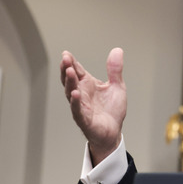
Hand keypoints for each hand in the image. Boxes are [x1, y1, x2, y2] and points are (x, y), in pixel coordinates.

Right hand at [61, 48, 126, 164]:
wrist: (113, 132)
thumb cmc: (112, 111)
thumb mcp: (117, 86)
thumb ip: (115, 70)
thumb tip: (117, 50)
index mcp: (87, 84)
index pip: (77, 70)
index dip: (71, 62)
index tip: (66, 53)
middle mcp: (81, 94)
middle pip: (70, 79)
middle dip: (67, 68)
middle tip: (65, 58)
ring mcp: (81, 106)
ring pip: (71, 92)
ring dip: (69, 82)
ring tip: (69, 71)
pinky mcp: (84, 119)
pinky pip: (77, 110)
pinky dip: (75, 102)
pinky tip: (75, 94)